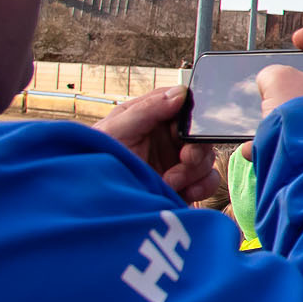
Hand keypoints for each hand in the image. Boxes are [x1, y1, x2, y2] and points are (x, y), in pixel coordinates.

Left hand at [98, 83, 224, 203]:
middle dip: (196, 148)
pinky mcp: (183, 185)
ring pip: (207, 157)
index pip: (181, 103)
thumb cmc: (94, 164)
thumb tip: (180, 93)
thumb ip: (147, 110)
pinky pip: (208, 180)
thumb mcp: (116, 132)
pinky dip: (202, 187)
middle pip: (200, 132)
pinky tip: (183, 191)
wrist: (94, 208)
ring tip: (169, 182)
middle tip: (184, 159)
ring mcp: (174, 162)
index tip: (184, 129)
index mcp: (148, 117)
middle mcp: (164, 138)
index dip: (190, 113)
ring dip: (193, 171)